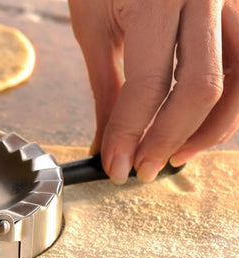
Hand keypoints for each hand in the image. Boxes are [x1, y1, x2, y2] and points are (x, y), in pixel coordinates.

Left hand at [68, 0, 238, 183]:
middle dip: (169, 138)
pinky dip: (229, 101)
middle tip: (143, 169)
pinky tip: (202, 123)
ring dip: (212, 128)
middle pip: (202, 87)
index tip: (115, 166)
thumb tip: (109, 143)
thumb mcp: (94, 25)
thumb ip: (107, 87)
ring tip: (175, 153)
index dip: (131, 134)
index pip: (149, 85)